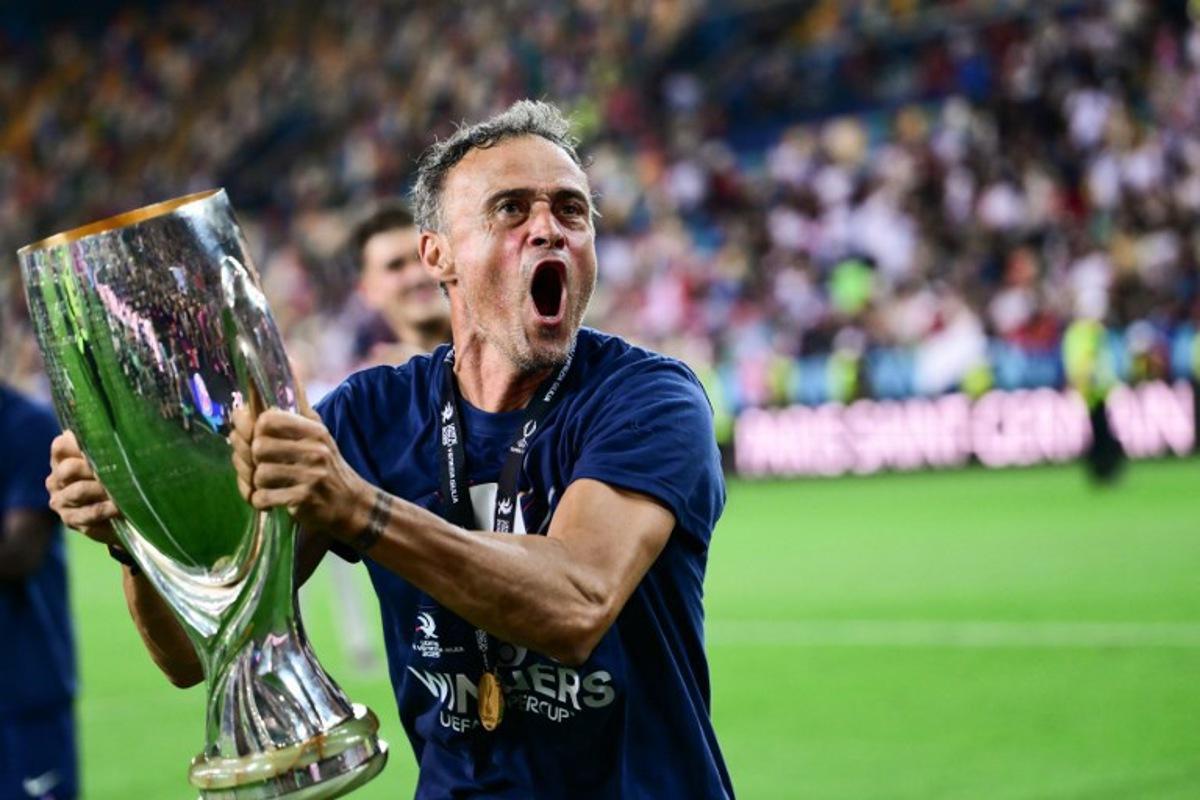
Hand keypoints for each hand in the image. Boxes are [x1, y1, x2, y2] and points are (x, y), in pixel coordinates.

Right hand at [46, 431, 120, 544]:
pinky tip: (120, 507)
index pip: (61, 446)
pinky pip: (88, 513)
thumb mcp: (115, 456)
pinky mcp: (71, 520)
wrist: (121, 511)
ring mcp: (61, 501)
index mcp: (62, 458)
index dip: (82, 445)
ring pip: (78, 491)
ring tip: (124, 488)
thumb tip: (119, 428)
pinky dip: (107, 509)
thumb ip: (109, 444)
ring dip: (103, 489)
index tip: (107, 445)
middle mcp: (56, 478)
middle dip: (96, 468)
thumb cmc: (119, 474)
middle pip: (68, 469)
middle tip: (121, 469)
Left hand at [229, 387, 369, 537]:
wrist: (352, 504)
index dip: (254, 429)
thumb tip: (290, 360)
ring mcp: (311, 475)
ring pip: (259, 474)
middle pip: (258, 447)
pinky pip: (263, 497)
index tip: (258, 438)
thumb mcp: (318, 430)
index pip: (267, 419)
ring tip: (270, 484)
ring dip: (258, 483)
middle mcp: (315, 449)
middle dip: (253, 459)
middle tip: (261, 465)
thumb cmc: (327, 464)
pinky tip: (273, 500)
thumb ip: (299, 399)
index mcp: (313, 429)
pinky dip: (262, 501)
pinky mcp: (305, 500)